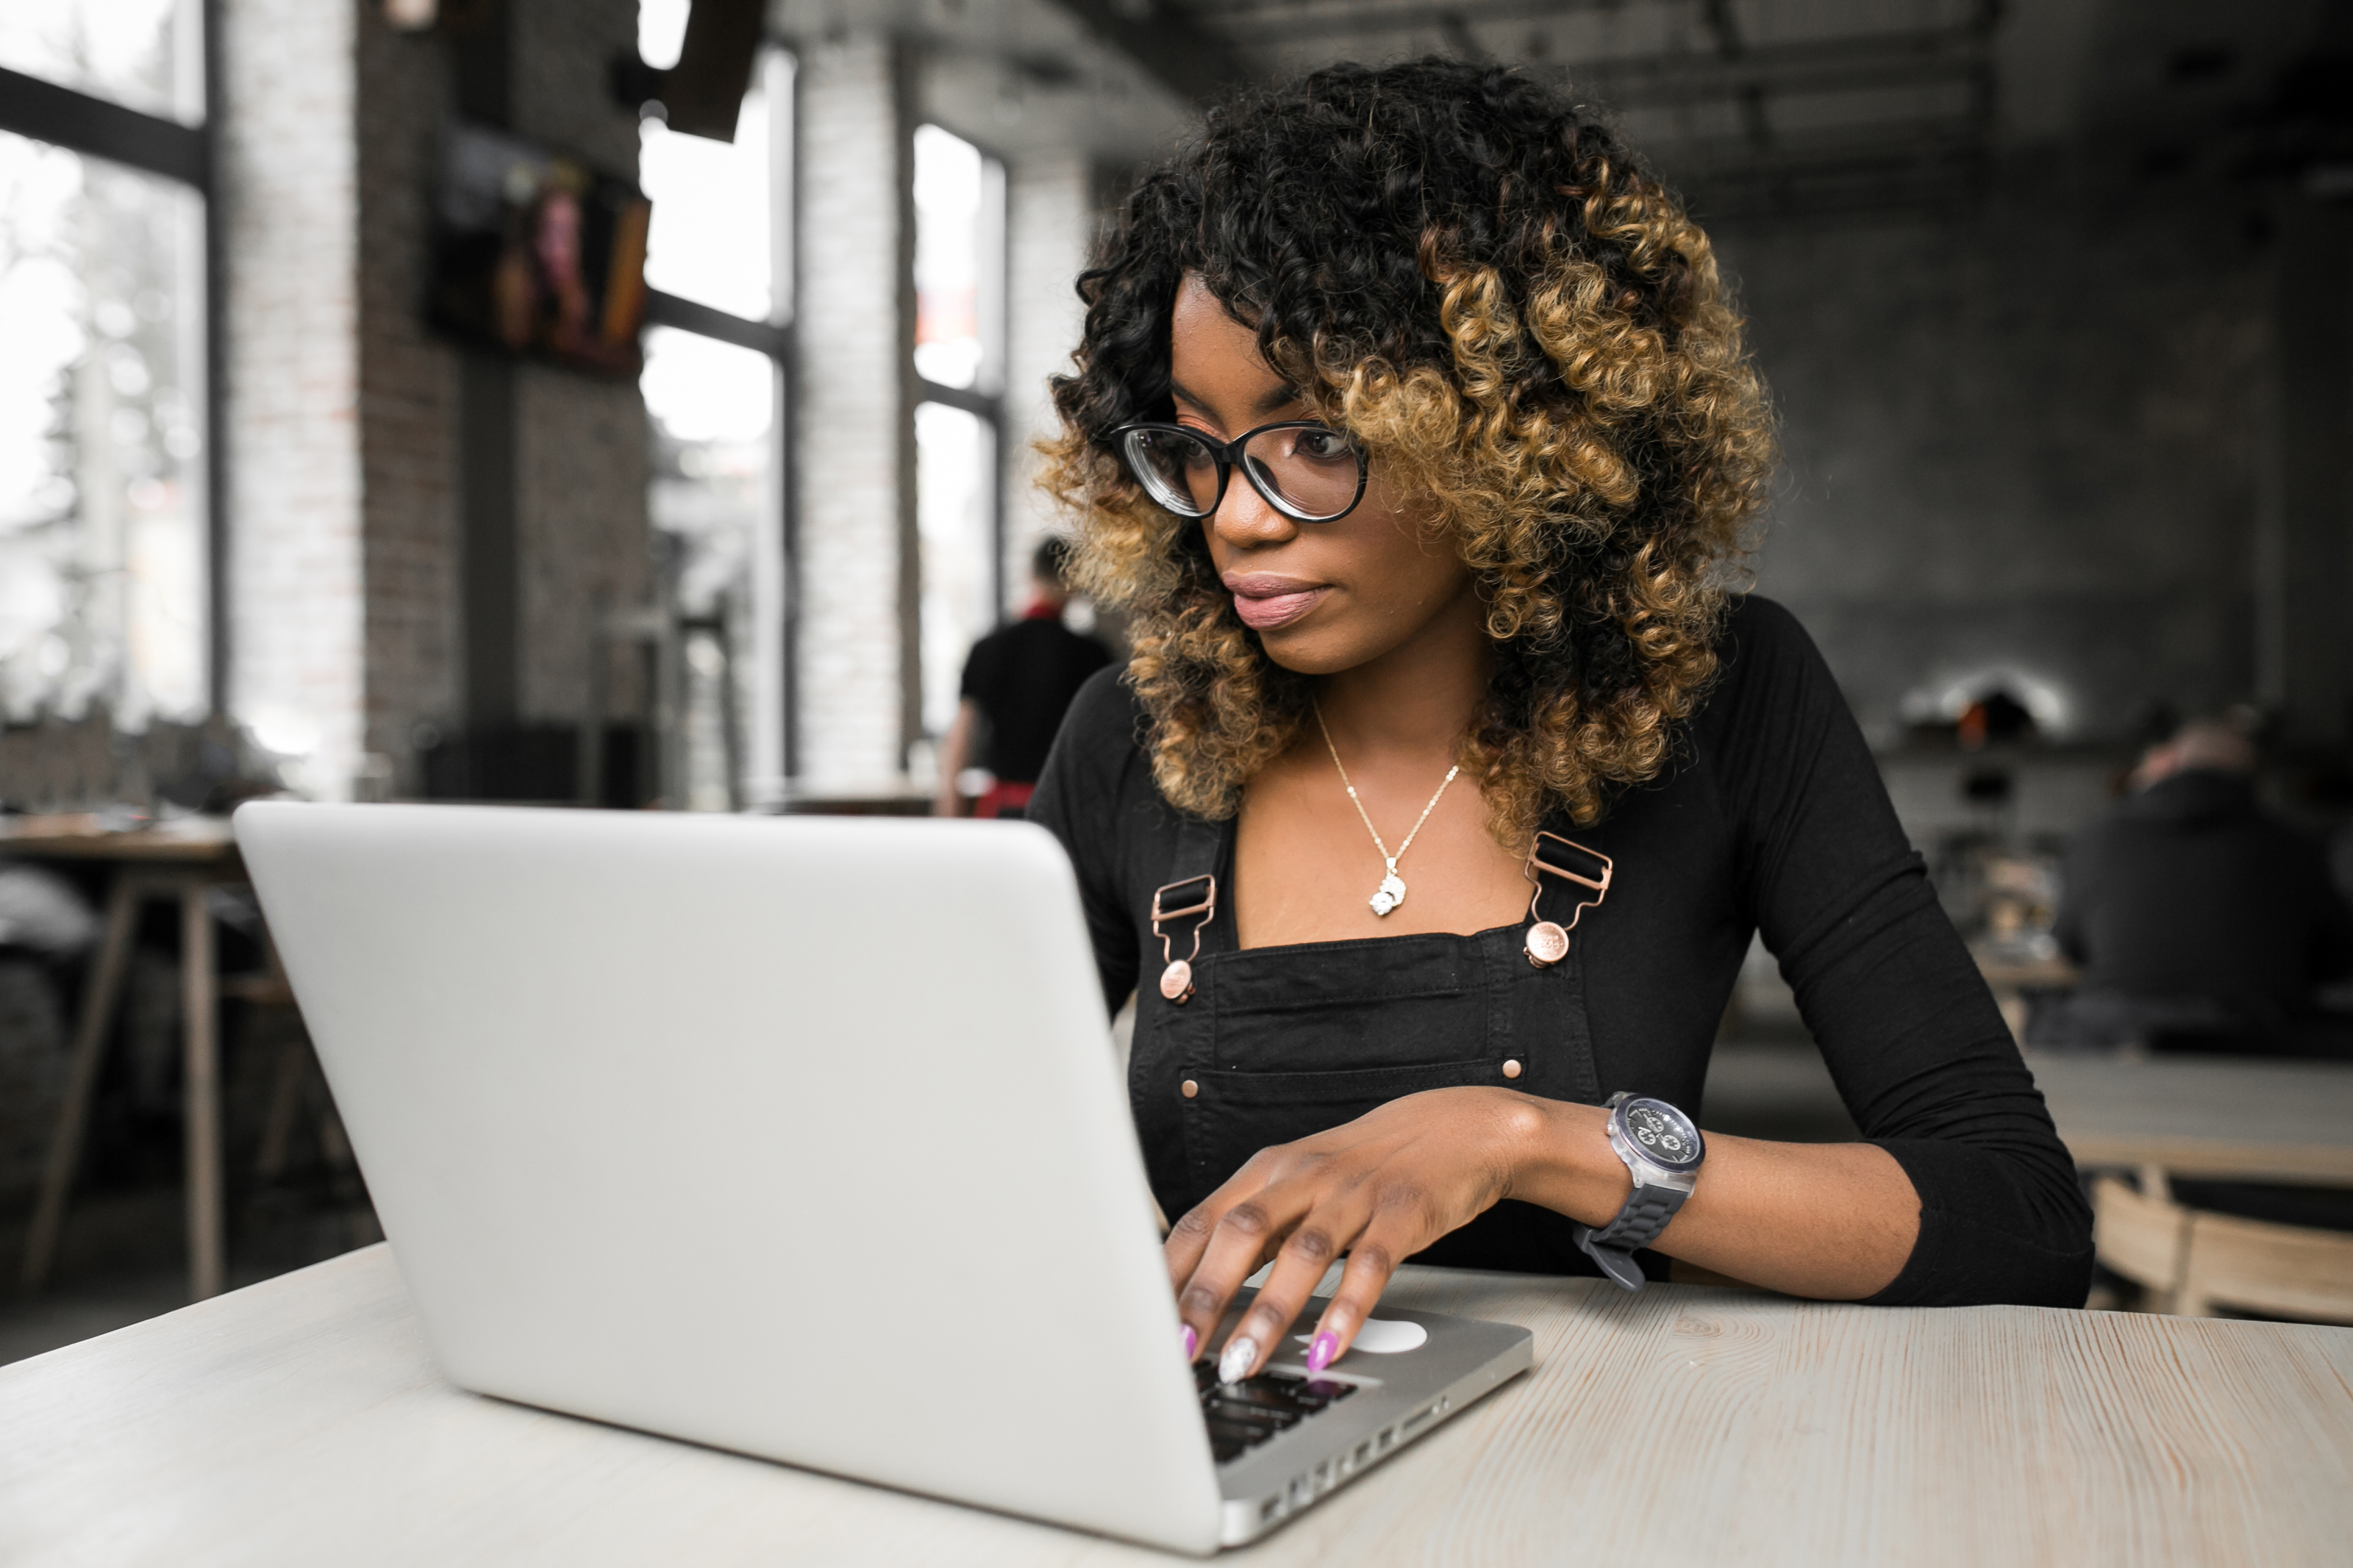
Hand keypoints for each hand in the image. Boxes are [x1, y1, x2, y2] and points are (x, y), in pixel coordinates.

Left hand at [1167, 1086, 1577, 1380]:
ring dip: (1267, 1314)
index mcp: (1268, 1170)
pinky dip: (1345, 1311)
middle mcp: (1303, 1177)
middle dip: (1205, 1296)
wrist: (1455, 1129)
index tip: (1144, 1318)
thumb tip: (1200, 1290)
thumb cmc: (1366, 1164)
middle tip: (1182, 1349)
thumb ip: (1256, 1228)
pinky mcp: (1401, 1215)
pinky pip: (1369, 1267)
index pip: (1203, 1220)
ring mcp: (1353, 1195)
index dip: (1171, 1270)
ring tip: (1244, 1361)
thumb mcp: (1299, 1183)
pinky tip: (1327, 1348)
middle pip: (1241, 1233)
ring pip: (1300, 1255)